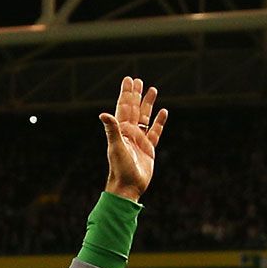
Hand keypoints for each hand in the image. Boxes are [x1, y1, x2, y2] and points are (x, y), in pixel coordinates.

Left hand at [100, 76, 168, 201]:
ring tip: (153, 90)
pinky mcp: (149, 149)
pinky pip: (155, 132)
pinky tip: (163, 112)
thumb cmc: (120, 169)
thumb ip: (112, 129)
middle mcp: (130, 133)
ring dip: (148, 104)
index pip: (124, 107)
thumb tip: (103, 114)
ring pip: (145, 117)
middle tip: (137, 80)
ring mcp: (140, 140)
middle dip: (135, 95)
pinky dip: (159, 122)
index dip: (126, 94)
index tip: (129, 80)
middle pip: (134, 109)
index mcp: (121, 130)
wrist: (128, 187)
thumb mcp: (116, 147)